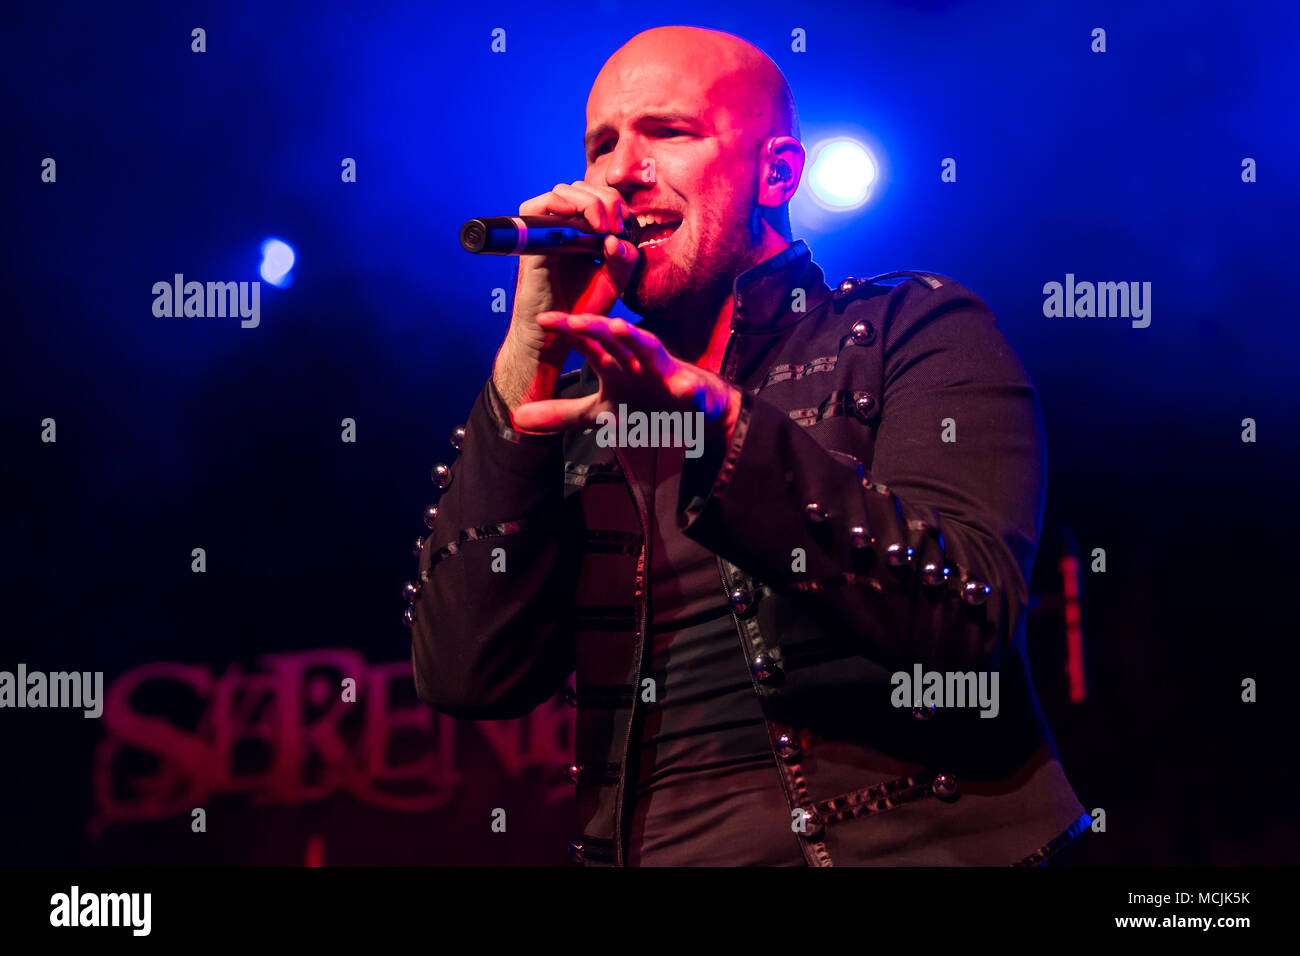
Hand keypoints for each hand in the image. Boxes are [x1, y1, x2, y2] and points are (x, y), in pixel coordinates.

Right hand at [494, 182, 638, 414]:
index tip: (625, 224)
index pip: (595, 196)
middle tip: (615, 225)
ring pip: (562, 192)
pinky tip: (586, 227)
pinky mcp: (531, 243)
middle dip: (605, 199)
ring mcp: (543, 233)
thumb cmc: (580, 309)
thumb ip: (623, 258)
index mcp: (579, 232)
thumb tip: (616, 236)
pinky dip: (562, 207)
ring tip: (603, 227)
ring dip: (589, 202)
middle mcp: (559, 228)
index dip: (613, 201)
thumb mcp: (613, 281)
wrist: (555, 337)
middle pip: (580, 187)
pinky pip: (538, 209)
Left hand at [513, 312, 741, 441]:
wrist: (692, 412)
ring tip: (620, 328)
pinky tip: (684, 386)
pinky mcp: (689, 388)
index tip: (541, 319)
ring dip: (635, 338)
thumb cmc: (646, 404)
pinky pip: (689, 387)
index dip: (566, 330)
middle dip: (595, 326)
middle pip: (613, 337)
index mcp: (613, 362)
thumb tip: (518, 417)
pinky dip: (687, 386)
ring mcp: (662, 370)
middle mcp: (635, 358)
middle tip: (573, 319)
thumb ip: (561, 414)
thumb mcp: (599, 414)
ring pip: (649, 348)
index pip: (586, 341)